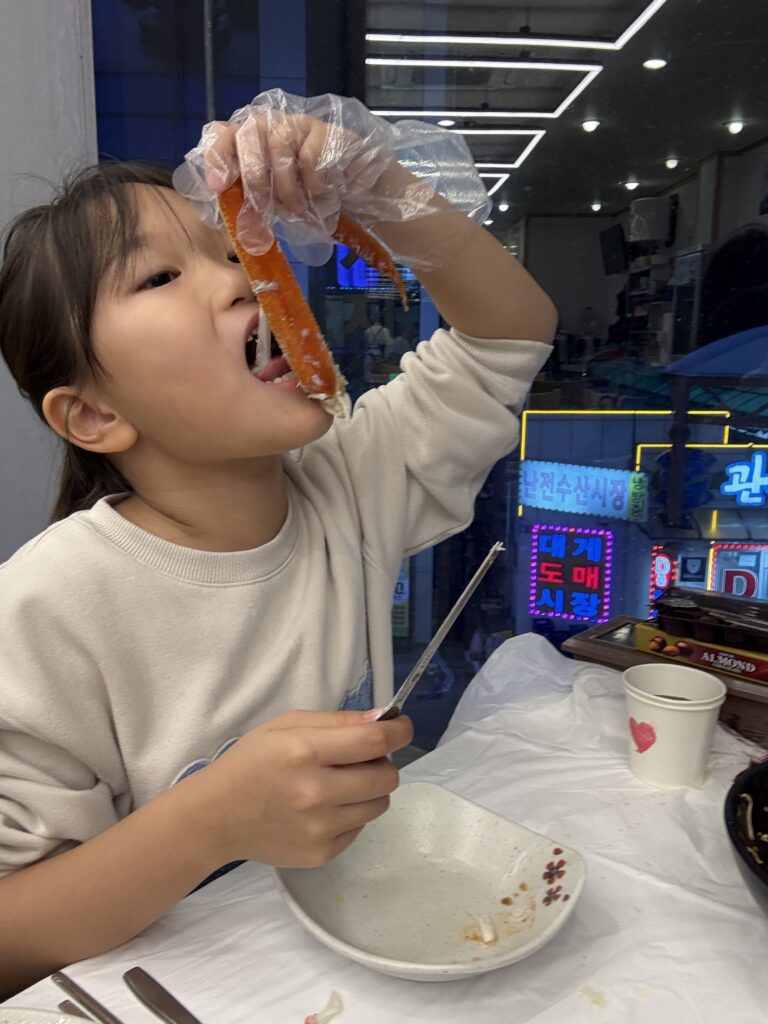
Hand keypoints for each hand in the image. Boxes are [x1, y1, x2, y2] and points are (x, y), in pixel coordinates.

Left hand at [172, 88, 489, 268]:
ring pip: (278, 142)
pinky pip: (309, 156)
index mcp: (253, 144)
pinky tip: (322, 197)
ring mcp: (300, 125)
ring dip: (286, 187)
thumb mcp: (278, 209)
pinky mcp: (327, 131)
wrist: (366, 202)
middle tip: (266, 207)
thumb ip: (252, 206)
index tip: (218, 183)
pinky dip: (311, 185)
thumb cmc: (317, 205)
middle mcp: (272, 126)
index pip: (222, 132)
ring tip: (300, 209)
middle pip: (248, 131)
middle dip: (254, 175)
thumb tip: (226, 219)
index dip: (216, 153)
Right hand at [196, 709, 413, 867]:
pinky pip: (360, 827)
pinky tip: (325, 807)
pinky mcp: (322, 853)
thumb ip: (337, 721)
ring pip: (380, 804)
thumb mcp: (287, 725)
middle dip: (383, 762)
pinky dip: (352, 813)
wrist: (216, 817)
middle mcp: (316, 792)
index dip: (399, 731)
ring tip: (343, 783)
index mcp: (304, 752)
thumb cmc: (252, 762)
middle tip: (362, 757)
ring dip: (371, 789)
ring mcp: (320, 828)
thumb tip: (384, 720)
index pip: (374, 741)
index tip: (402, 727)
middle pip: (386, 776)